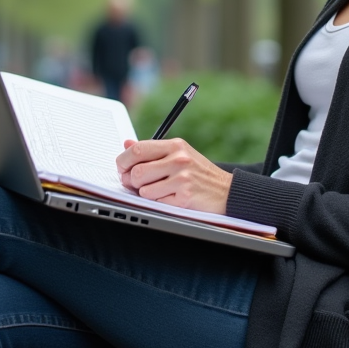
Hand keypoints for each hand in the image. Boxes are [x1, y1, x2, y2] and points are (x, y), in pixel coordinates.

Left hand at [115, 138, 232, 213]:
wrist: (226, 191)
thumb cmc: (199, 173)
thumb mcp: (178, 154)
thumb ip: (152, 150)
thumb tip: (127, 144)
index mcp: (174, 145)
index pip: (137, 150)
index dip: (123, 161)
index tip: (122, 169)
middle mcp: (179, 159)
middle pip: (137, 172)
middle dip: (131, 181)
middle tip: (136, 184)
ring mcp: (182, 178)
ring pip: (144, 190)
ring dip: (147, 194)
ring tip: (160, 191)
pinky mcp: (185, 196)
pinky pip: (157, 202)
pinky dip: (160, 203)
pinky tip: (172, 198)